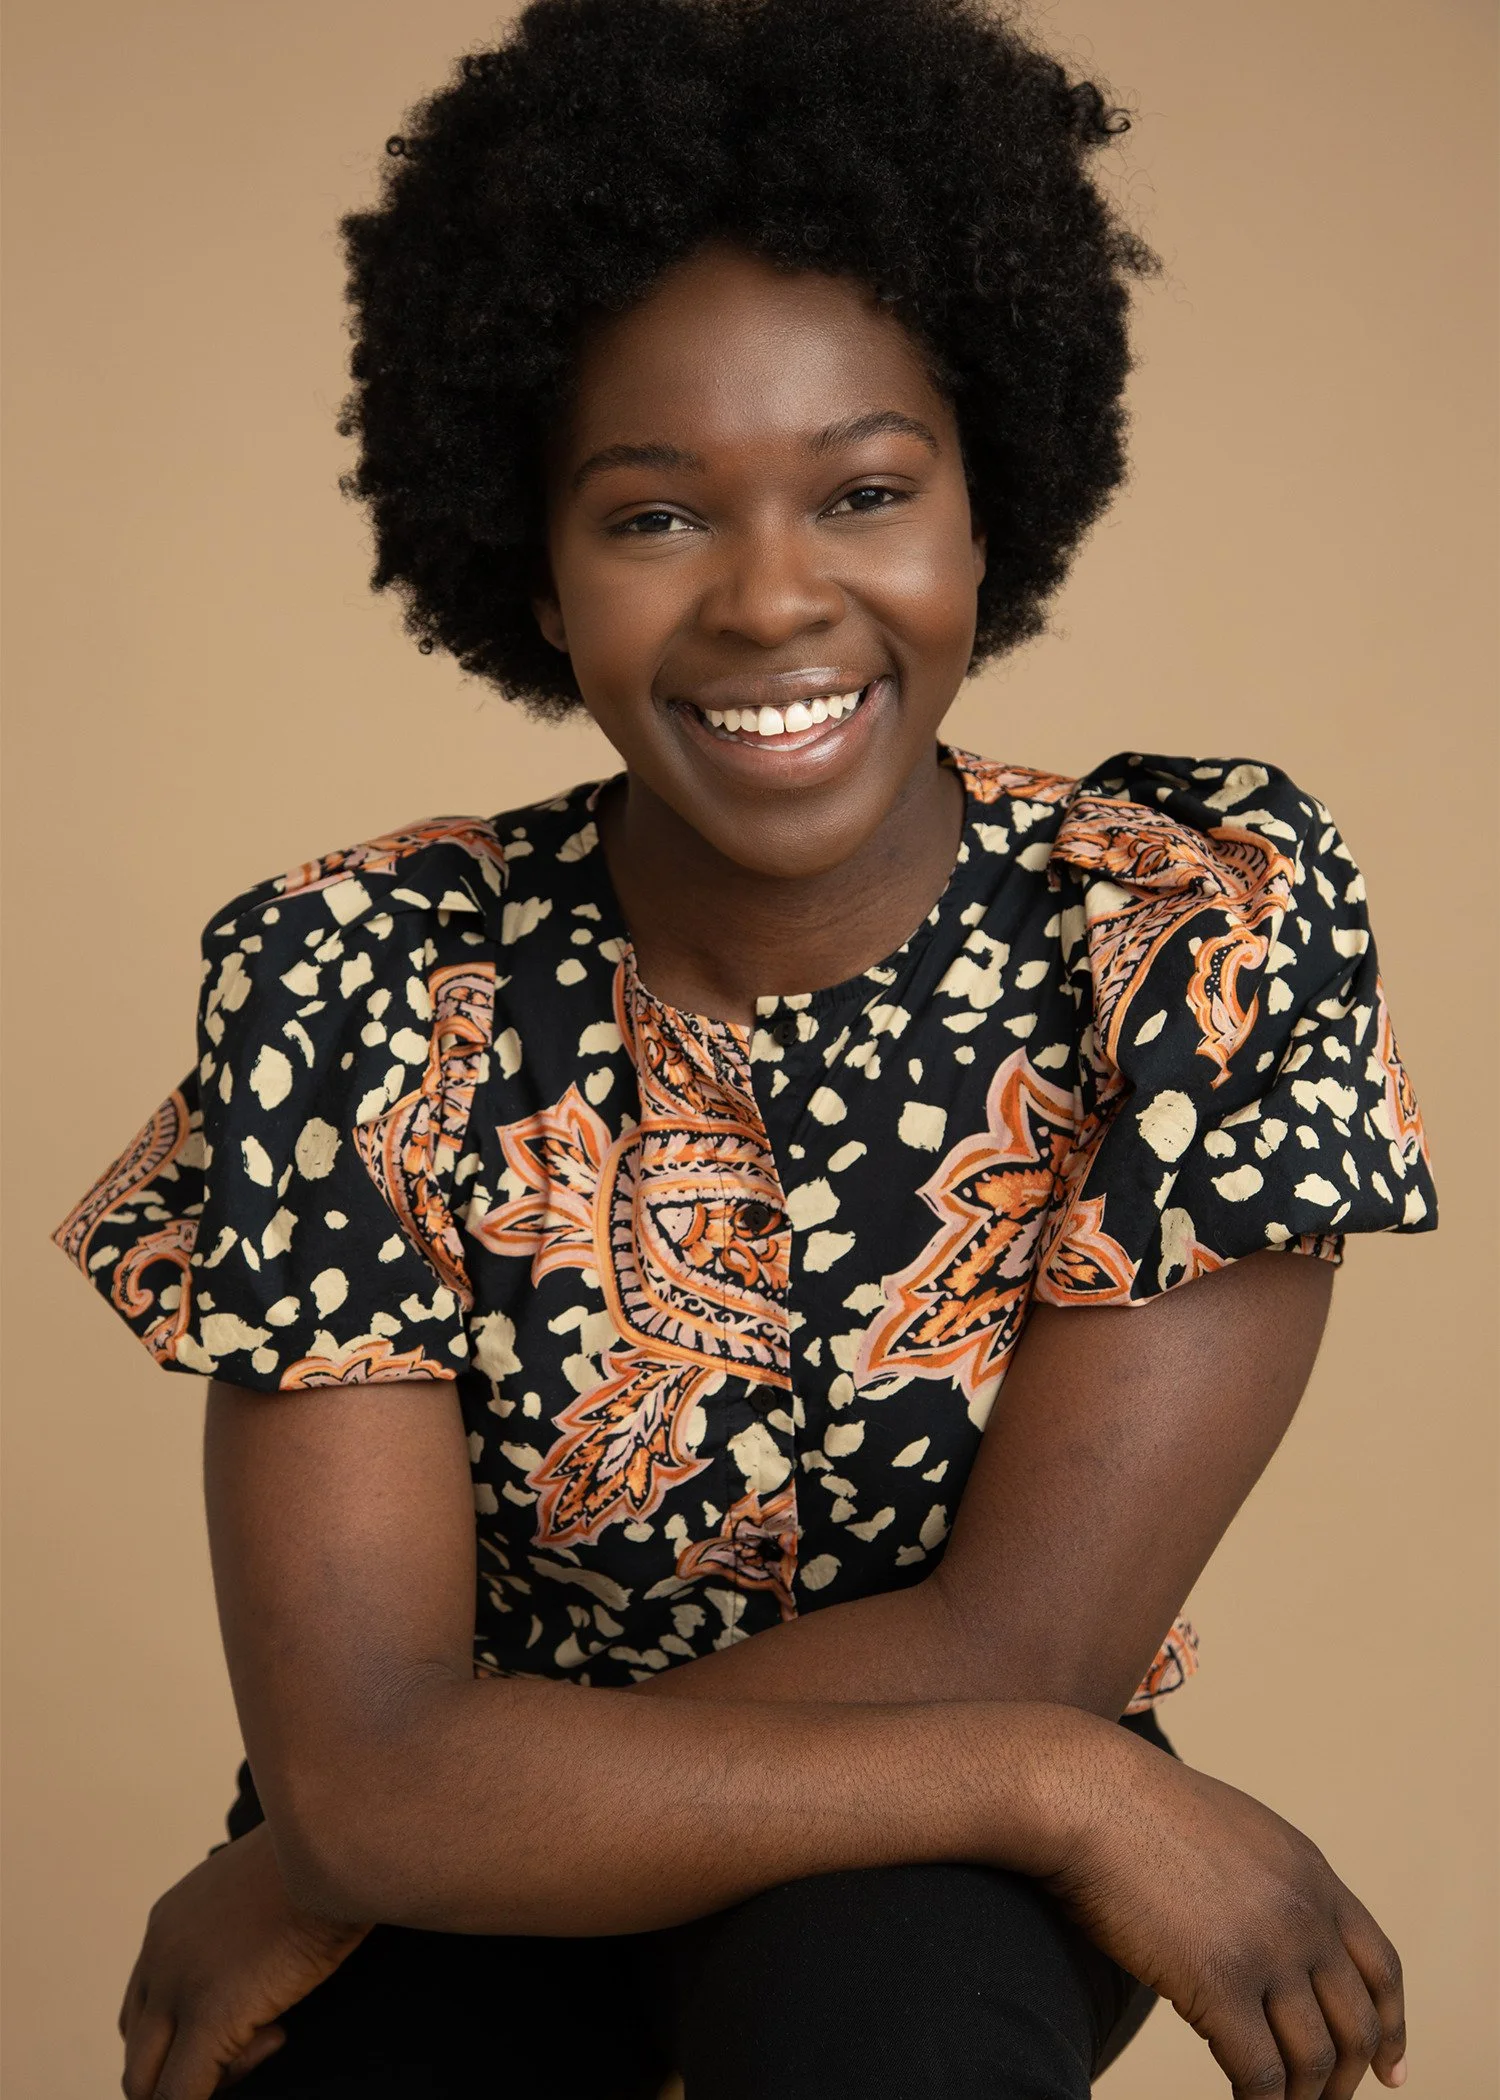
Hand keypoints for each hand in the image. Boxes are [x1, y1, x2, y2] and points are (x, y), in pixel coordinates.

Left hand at [119, 1821, 368, 2099]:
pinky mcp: (210, 2016)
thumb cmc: (321, 1855)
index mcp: (170, 1921)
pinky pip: (179, 2095)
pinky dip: (209, 2095)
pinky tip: (274, 2042)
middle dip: (186, 2064)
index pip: (146, 2005)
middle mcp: (159, 1953)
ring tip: (271, 2035)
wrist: (336, 1841)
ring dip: (202, 2081)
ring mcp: (178, 1987)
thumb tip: (262, 1965)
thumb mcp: (262, 1886)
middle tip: (258, 2039)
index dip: (188, 2030)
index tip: (253, 2010)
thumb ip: (242, 1928)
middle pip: (139, 2047)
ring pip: (145, 2080)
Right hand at [1044, 1723, 1406, 2099]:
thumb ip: (1265, 1883)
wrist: (1086, 1792)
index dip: (1390, 2026)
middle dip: (1347, 2078)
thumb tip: (1264, 1943)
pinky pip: (1262, 2074)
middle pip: (1356, 2022)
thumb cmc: (1132, 1808)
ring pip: (1315, 2059)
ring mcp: (1267, 1949)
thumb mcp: (1230, 1831)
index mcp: (1311, 1873)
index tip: (1389, 2071)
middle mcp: (1305, 1912)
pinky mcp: (1220, 1983)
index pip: (1380, 1967)